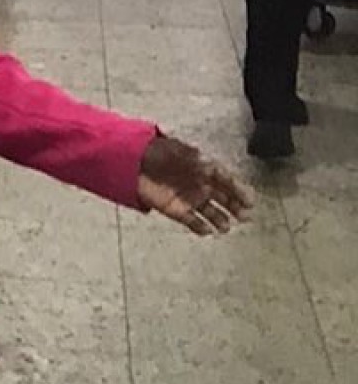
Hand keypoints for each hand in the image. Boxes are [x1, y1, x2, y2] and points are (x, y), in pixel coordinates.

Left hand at [138, 134, 252, 237]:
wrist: (132, 162)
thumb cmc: (160, 152)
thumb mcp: (189, 154)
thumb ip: (210, 166)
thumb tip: (230, 176)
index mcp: (203, 167)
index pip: (227, 181)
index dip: (239, 191)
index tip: (251, 202)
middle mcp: (197, 183)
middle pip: (222, 198)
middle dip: (234, 207)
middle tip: (245, 217)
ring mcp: (186, 197)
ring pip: (209, 211)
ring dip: (219, 219)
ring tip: (227, 227)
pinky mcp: (173, 209)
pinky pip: (191, 220)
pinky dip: (199, 226)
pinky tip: (208, 231)